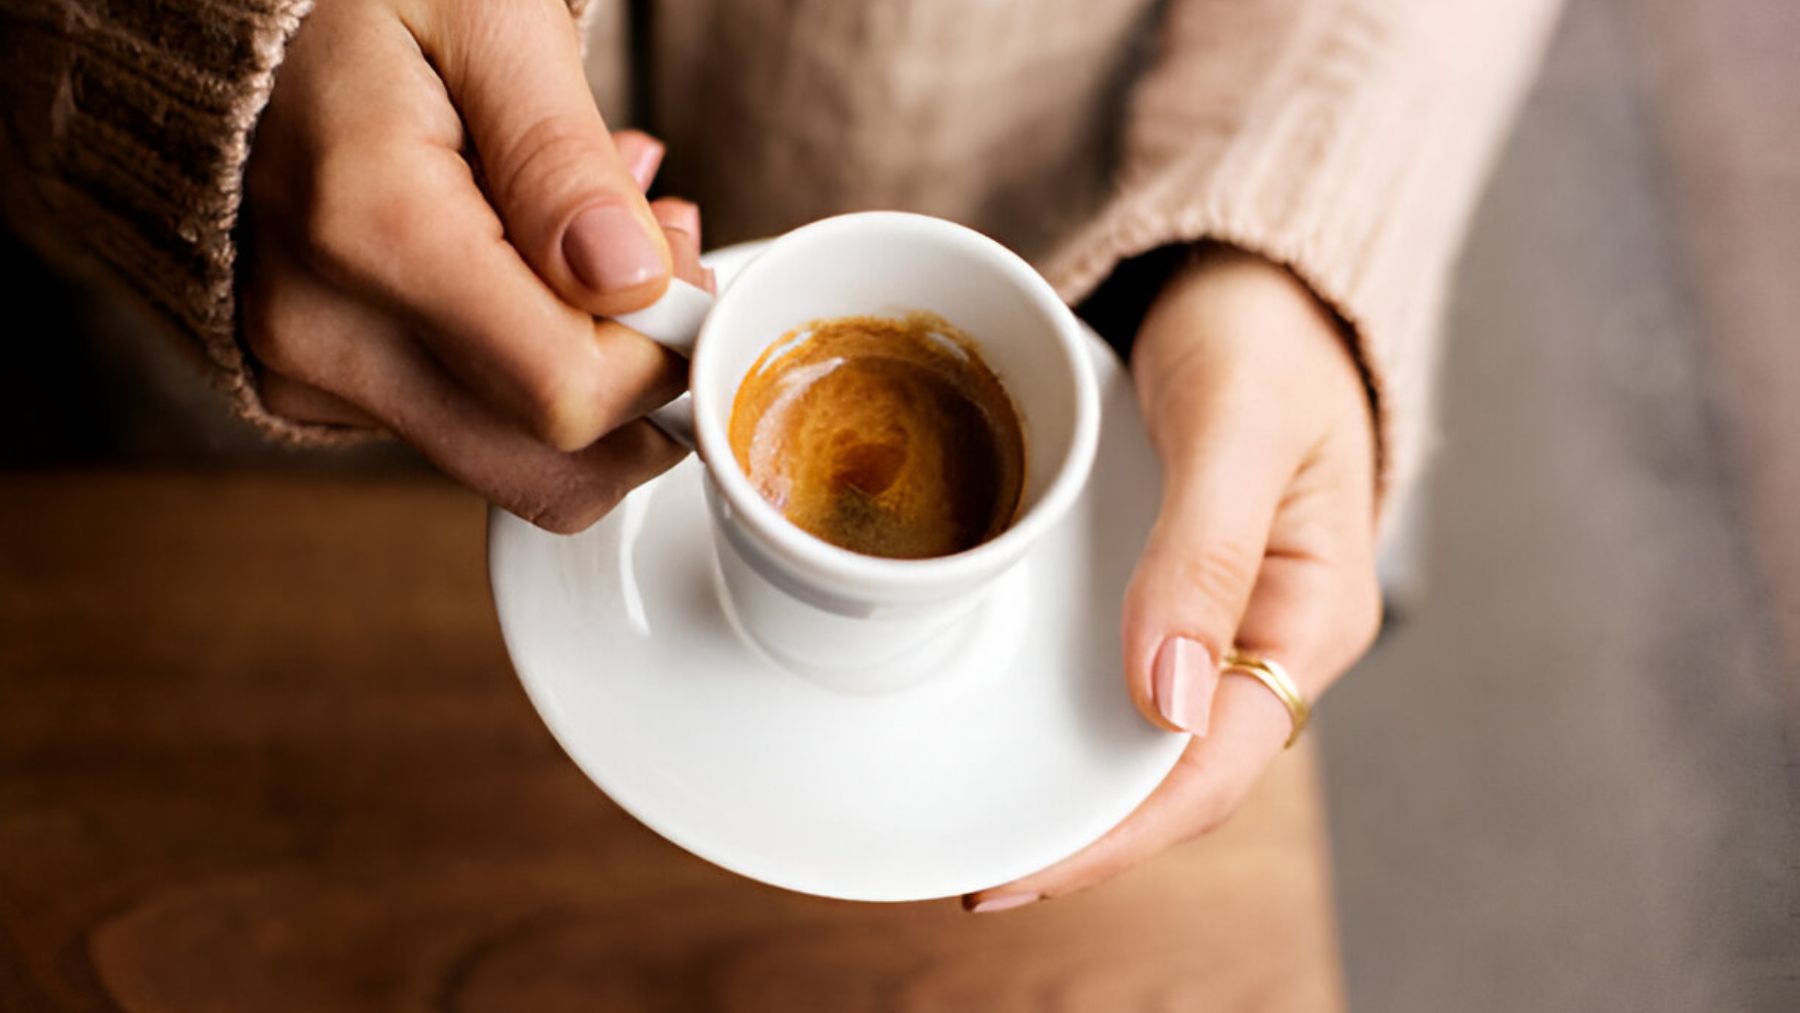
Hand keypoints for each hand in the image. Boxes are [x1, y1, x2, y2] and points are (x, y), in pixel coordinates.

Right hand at [240, 0, 712, 531]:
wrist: (221, 15)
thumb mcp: (487, 21)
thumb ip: (560, 159)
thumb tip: (629, 283)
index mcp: (369, 231)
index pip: (568, 393)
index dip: (664, 354)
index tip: (684, 267)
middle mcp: (323, 331)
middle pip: (547, 468)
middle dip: (642, 386)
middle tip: (655, 262)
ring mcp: (308, 372)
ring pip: (513, 463)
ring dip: (591, 377)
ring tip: (591, 246)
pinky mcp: (311, 389)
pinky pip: (463, 432)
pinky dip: (525, 371)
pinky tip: (527, 269)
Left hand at [965, 244, 1382, 910]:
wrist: (1253, 266)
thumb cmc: (1265, 327)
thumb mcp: (1236, 424)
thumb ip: (1203, 551)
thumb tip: (1162, 700)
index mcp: (1308, 613)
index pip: (1214, 766)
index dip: (1118, 834)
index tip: (1018, 871)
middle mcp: (1264, 634)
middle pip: (1174, 773)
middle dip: (1081, 834)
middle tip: (972, 872)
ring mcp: (1216, 613)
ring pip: (1142, 733)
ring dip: (1067, 784)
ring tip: (973, 820)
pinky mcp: (1169, 583)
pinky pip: (1118, 671)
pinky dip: (1063, 711)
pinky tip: (1001, 722)